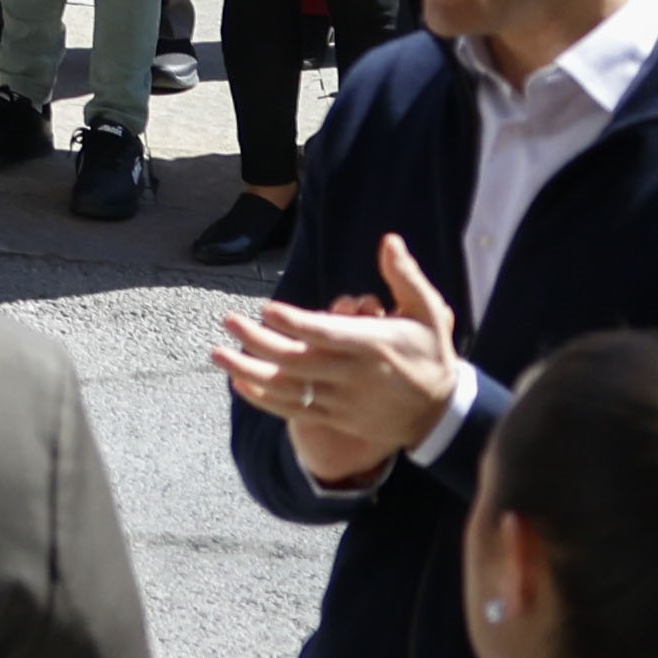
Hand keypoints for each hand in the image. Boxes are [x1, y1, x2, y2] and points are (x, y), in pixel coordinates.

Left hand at [211, 234, 469, 486]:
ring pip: (289, 389)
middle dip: (259, 342)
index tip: (266, 309)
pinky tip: (239, 383)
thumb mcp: (429, 311)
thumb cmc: (430, 352)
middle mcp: (355, 376)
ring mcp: (343, 401)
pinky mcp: (336, 418)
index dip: (296, 323)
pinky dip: (265, 400)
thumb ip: (405, 276)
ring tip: (217, 353)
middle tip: (228, 321)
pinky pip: (294, 411)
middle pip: (298, 361)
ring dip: (250, 372)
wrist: (440, 413)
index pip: (328, 335)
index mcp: (375, 346)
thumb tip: (388, 240)